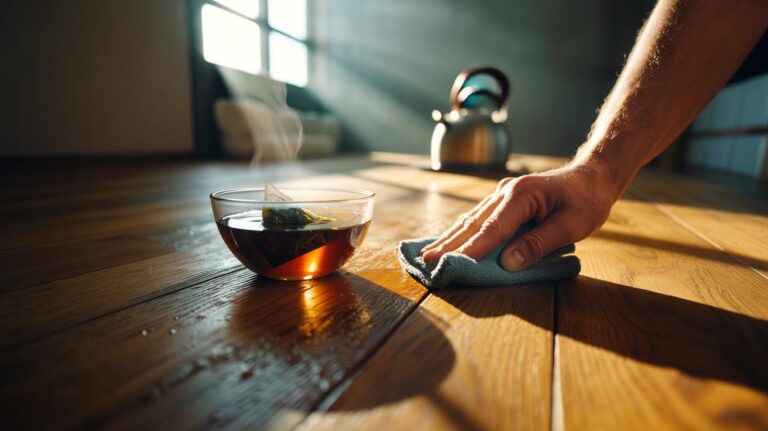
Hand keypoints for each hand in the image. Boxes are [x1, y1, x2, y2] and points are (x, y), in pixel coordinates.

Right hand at [419, 158, 618, 269]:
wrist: (592, 177)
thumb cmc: (586, 201)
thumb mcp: (571, 225)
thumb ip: (539, 244)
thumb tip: (508, 264)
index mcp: (521, 195)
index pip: (491, 229)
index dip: (471, 249)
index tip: (450, 265)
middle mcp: (505, 192)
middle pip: (472, 223)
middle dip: (448, 244)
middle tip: (424, 262)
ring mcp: (502, 194)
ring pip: (470, 220)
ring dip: (449, 239)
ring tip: (427, 255)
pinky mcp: (503, 201)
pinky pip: (477, 218)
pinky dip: (461, 232)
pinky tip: (449, 242)